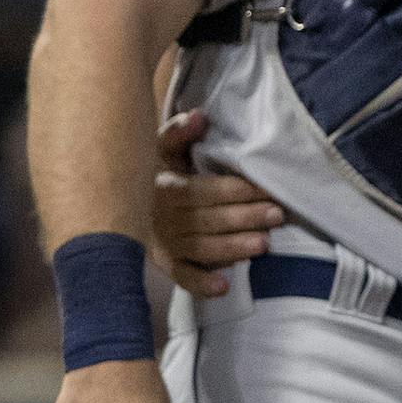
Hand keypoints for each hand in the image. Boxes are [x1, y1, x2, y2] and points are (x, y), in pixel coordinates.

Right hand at [151, 109, 281, 295]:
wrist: (125, 203)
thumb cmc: (162, 173)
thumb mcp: (166, 151)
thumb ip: (180, 132)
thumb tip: (200, 116)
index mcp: (167, 186)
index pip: (205, 190)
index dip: (238, 191)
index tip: (269, 190)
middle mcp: (164, 217)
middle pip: (208, 219)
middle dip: (245, 217)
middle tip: (276, 215)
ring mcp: (165, 242)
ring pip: (201, 247)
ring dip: (232, 247)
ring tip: (263, 244)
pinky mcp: (167, 263)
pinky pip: (183, 276)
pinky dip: (201, 283)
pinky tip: (223, 287)